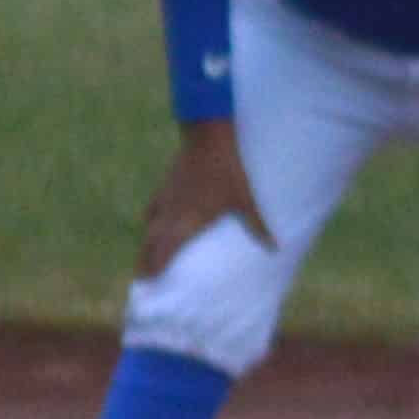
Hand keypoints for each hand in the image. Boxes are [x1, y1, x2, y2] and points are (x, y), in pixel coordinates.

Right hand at [138, 121, 268, 278]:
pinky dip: (151, 220)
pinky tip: (150, 222)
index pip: (164, 252)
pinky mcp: (165, 185)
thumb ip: (258, 225)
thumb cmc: (227, 169)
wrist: (207, 134)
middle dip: (145, 263)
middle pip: (151, 244)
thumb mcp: (245, 199)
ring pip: (149, 228)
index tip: (148, 284)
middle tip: (142, 280)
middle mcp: (171, 214)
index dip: (155, 268)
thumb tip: (275, 247)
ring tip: (144, 257)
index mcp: (187, 222)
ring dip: (146, 244)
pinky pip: (153, 208)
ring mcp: (165, 199)